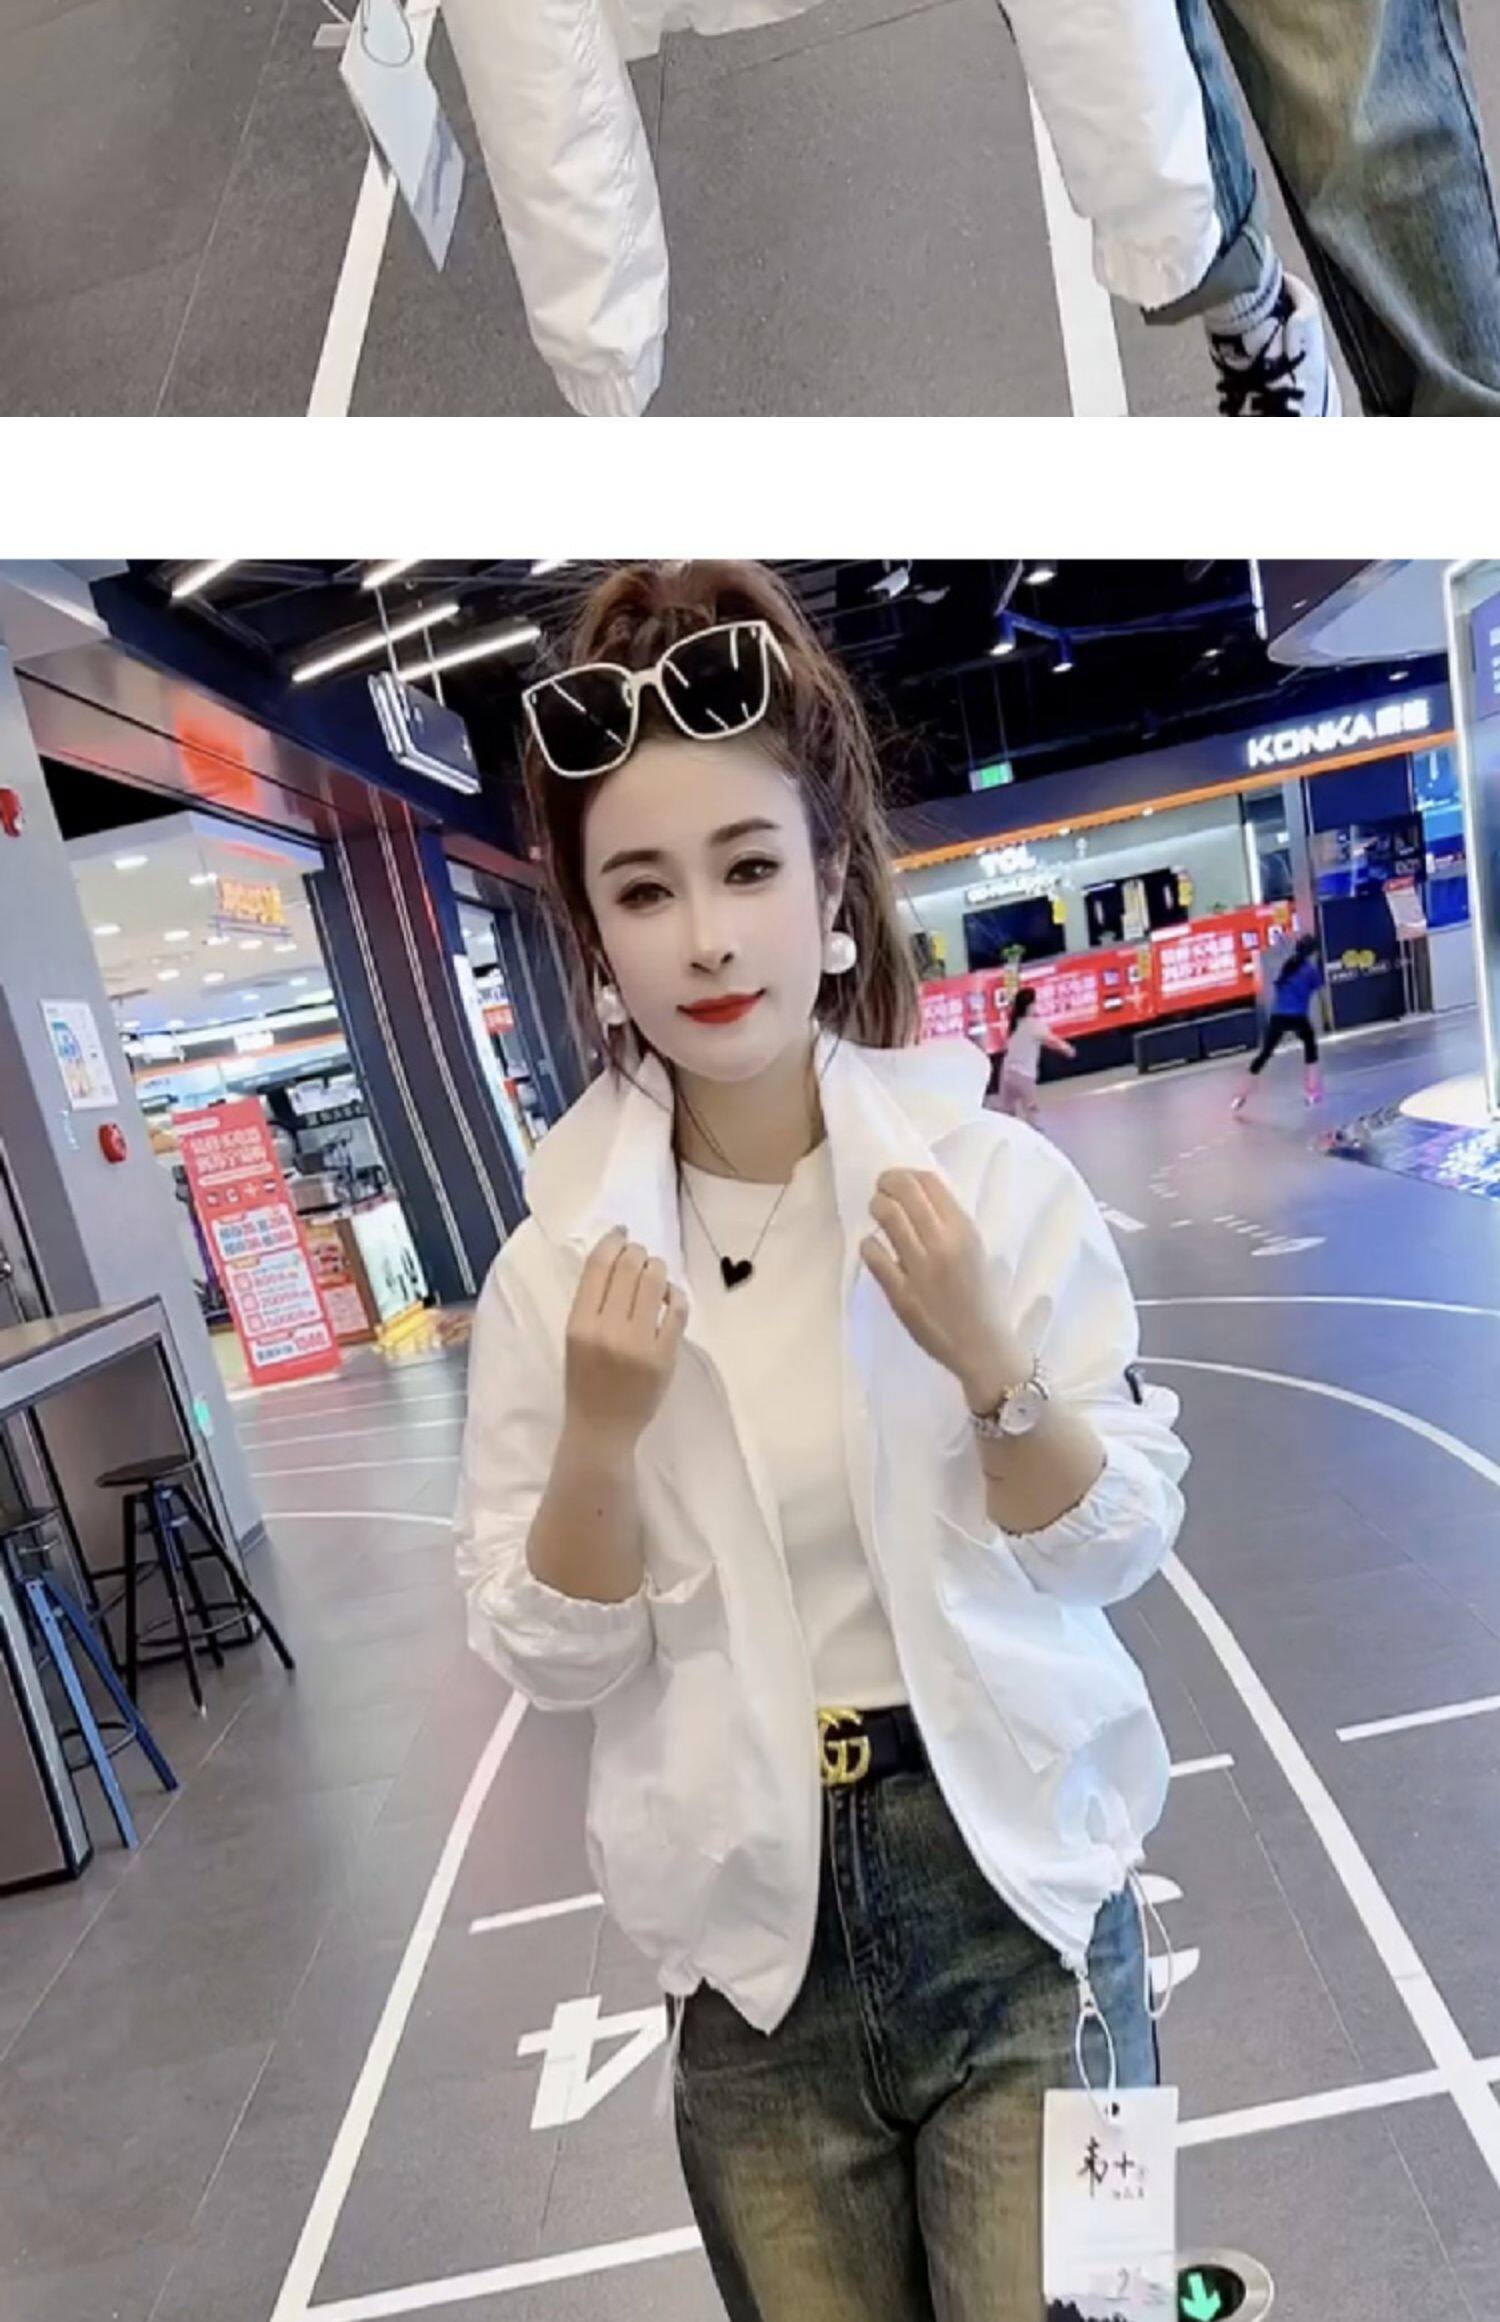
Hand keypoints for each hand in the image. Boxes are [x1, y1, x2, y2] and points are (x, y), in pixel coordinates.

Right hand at [564, 1227, 688, 1450]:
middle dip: (637, 1252)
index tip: (621, 1233)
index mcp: (579, 1324)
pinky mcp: (665, 1356)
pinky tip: (669, 1297)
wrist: (602, 1428)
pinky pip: (677, 1310)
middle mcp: (608, 1330)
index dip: (612, 1240)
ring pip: (654, 1282)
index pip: (598, 1266)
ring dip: (657, 1268)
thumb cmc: (584, 1381)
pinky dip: (675, 1295)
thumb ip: (593, 1302)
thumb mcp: (576, 1338)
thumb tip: (618, 1257)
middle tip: (639, 1255)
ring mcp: (639, 1343)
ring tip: (654, 1272)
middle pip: (628, 1267)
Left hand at [859, 1169, 1021, 1410]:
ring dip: (876, 1207)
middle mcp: (942, 1244)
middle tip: (881, 1187)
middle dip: (887, 1182)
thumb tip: (916, 1197)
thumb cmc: (981, 1296)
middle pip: (905, 1192)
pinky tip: (874, 1248)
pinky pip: (874, 1256)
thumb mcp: (975, 1251)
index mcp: (965, 1232)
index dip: (909, 1174)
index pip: (930, 1183)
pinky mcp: (900, 1293)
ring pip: (887, 1217)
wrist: (982, 1346)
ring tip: (876, 1210)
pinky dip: (869, 1245)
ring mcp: (919, 1269)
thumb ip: (950, 1225)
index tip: (901, 1179)